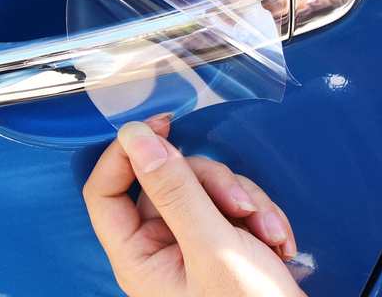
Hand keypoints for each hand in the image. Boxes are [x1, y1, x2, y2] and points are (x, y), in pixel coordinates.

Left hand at [83, 115, 306, 296]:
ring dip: (241, 198)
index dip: (125, 154)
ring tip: (267, 232)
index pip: (105, 192)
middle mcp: (158, 244)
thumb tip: (136, 137)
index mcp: (138, 255)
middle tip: (240, 205)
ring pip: (202, 183)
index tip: (158, 126)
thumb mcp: (214, 249)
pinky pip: (228, 198)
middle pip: (167, 179)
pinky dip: (257, 212)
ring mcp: (190, 237)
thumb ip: (174, 190)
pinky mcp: (219, 233)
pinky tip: (277, 240)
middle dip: (211, 183)